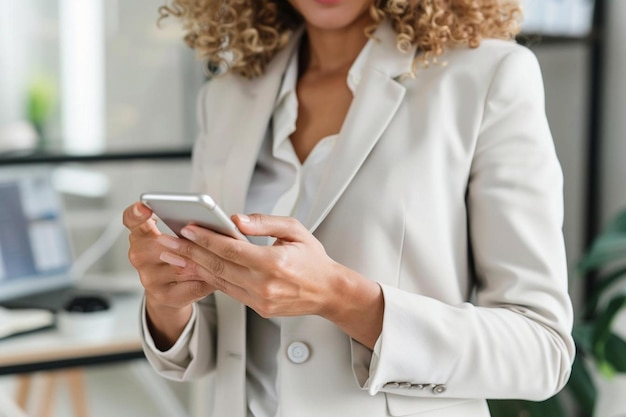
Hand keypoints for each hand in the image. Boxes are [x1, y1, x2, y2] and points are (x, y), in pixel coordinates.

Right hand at [122, 202, 216, 347]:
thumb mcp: (176, 238)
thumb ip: (185, 226)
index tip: (145, 207)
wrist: (170, 292)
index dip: (136, 214)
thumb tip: (209, 222)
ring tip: (218, 258)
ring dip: (203, 262)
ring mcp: (149, 278)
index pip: (132, 220)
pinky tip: (216, 275)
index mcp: (141, 235)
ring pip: (183, 267)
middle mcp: (140, 256)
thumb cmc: (177, 257)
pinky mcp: (163, 296)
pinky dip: (208, 280)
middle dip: (188, 243)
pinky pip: (193, 286)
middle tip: (208, 239)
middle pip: (162, 245)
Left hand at [158, 213, 383, 347]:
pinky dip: (209, 278)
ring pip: (219, 281)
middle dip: (188, 252)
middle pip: (218, 266)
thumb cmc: (314, 259)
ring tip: (172, 255)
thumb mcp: (295, 230)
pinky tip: (195, 268)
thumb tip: (236, 219)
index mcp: (273, 263)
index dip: (205, 238)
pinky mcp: (258, 308)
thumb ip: (265, 223)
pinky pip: (229, 291)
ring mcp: (260, 300)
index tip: (185, 228)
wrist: (329, 292)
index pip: (231, 249)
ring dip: (193, 267)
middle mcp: (264, 285)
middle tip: (165, 242)